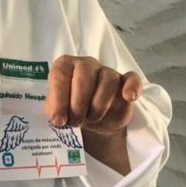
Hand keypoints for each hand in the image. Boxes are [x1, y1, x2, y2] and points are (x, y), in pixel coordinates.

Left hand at [43, 56, 140, 174]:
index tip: (58, 120)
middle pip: (84, 76)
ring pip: (108, 79)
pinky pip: (132, 78)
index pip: (60, 74)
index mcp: (64, 66)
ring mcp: (106, 71)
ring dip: (99, 104)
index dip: (58, 99)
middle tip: (75, 122)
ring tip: (92, 119)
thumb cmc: (70, 110)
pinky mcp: (125, 82)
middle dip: (78, 104)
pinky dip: (132, 87)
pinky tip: (128, 97)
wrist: (92, 121)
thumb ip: (53, 109)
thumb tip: (56, 116)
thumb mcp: (57, 110)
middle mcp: (85, 64)